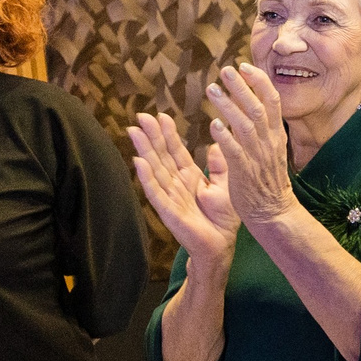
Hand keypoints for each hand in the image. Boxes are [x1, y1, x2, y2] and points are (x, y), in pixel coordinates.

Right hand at [130, 113, 238, 263]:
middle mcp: (176, 183)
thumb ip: (219, 166)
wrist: (221, 245)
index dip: (168, 133)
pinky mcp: (168, 211)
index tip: (160, 115)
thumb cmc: (223, 218)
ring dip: (144, 150)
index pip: (176, 150)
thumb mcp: (225, 186)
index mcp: (190, 176)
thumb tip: (215, 144)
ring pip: (154, 169)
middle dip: (151, 135)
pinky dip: (146, 177)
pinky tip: (138, 162)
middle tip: (140, 115)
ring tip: (134, 131)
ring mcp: (170, 196)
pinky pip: (155, 192)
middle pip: (161, 155)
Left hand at [204, 64, 299, 225]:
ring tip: (212, 90)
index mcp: (276, 135)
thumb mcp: (270, 150)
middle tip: (225, 70)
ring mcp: (258, 157)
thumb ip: (260, 128)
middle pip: (257, 107)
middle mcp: (269, 142)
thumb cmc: (267, 182)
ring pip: (245, 125)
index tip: (244, 66)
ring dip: (228, 106)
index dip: (258, 81)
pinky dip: (225, 136)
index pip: (272, 101)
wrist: (273, 212)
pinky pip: (235, 151)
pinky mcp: (245, 172)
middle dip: (242, 86)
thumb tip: (246, 106)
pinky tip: (213, 124)